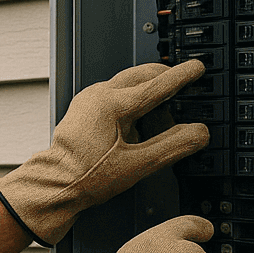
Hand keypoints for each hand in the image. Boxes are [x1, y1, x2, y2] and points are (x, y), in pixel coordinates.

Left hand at [0, 61, 210, 244]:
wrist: (55, 184)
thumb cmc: (87, 177)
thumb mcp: (138, 165)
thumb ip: (172, 147)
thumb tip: (198, 133)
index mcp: (112, 105)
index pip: (156, 85)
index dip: (182, 76)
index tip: (198, 67)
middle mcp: (98, 95)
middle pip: (141, 75)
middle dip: (165, 76)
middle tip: (184, 81)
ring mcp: (89, 99)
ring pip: (127, 81)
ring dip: (148, 87)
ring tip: (165, 104)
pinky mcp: (84, 107)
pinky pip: (114, 91)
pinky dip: (132, 96)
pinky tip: (139, 115)